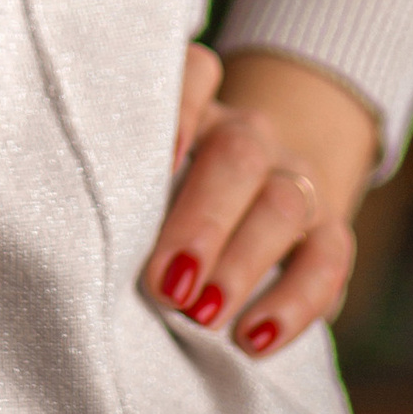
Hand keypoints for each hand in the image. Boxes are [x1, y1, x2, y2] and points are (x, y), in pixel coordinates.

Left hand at [144, 44, 376, 358]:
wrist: (250, 206)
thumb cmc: (164, 206)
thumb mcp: (142, 188)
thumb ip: (124, 198)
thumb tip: (83, 252)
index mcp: (196, 111)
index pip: (197, 74)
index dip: (179, 109)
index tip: (159, 163)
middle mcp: (248, 136)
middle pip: (239, 155)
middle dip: (202, 222)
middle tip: (167, 285)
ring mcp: (295, 179)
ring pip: (283, 206)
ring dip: (241, 265)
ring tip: (202, 316)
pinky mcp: (329, 232)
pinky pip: (326, 261)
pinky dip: (293, 303)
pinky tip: (253, 339)